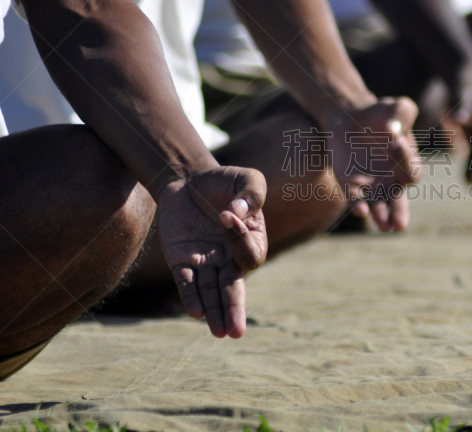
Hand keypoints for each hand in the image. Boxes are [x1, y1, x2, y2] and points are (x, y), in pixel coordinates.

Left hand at [157, 167, 266, 337]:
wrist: (188, 180)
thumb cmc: (224, 181)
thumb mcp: (247, 177)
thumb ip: (252, 191)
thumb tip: (238, 212)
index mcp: (252, 241)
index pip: (250, 253)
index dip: (240, 239)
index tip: (228, 214)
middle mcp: (229, 258)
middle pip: (234, 288)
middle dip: (234, 310)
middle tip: (236, 333)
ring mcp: (205, 262)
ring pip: (211, 292)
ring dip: (214, 312)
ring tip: (219, 333)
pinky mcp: (180, 259)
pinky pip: (186, 282)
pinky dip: (190, 296)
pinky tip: (194, 313)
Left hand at [327, 97, 419, 231]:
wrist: (351, 118)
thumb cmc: (381, 114)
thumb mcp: (397, 107)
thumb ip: (403, 112)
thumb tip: (394, 130)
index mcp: (407, 166)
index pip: (410, 171)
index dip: (404, 158)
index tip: (394, 141)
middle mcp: (391, 181)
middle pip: (398, 202)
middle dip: (399, 214)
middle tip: (399, 226)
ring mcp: (371, 186)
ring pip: (377, 206)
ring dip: (380, 216)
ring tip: (383, 226)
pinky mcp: (351, 185)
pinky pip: (355, 199)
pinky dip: (357, 205)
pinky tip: (360, 211)